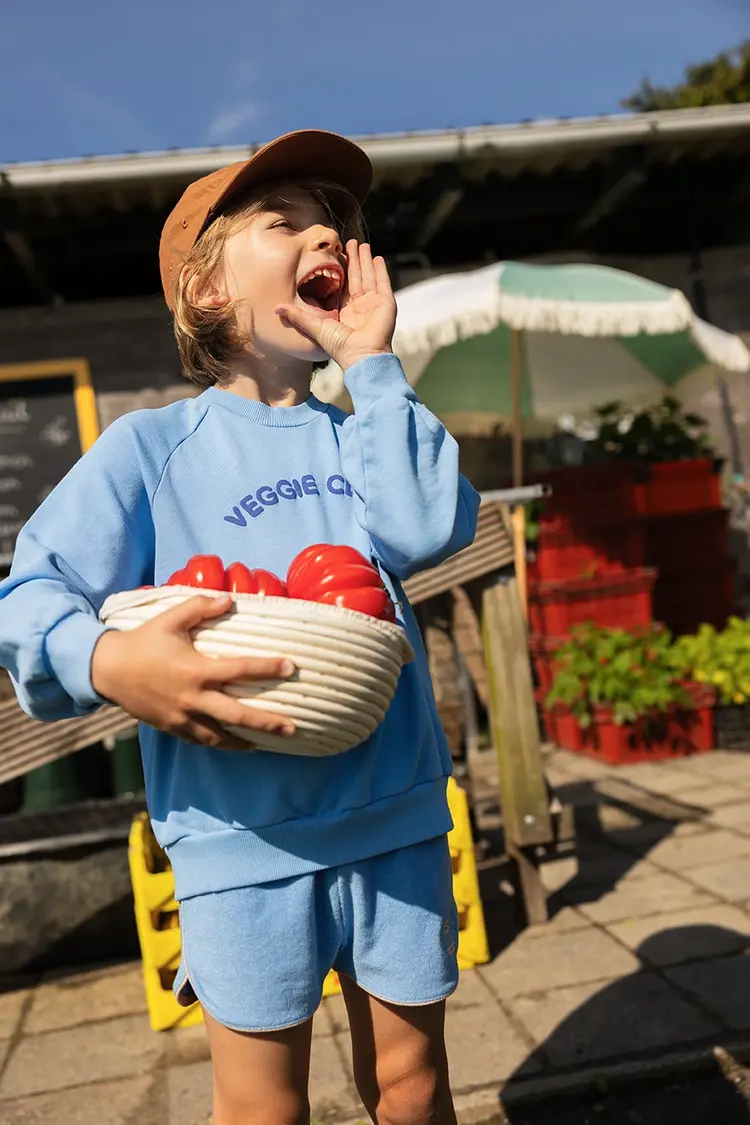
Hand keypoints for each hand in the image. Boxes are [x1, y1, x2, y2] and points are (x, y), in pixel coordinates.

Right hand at [91, 593, 295, 750]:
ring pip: (219, 736)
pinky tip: (234, 745)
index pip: (240, 669)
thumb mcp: (170, 618)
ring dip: (244, 741)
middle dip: (266, 722)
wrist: (107, 669)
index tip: (290, 667)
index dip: (266, 668)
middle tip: (291, 727)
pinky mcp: (171, 727)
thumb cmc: (142, 641)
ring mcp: (182, 717)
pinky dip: (219, 744)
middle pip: (236, 714)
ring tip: (266, 743)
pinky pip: (200, 740)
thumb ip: (201, 607)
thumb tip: (229, 599)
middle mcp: (192, 697)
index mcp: (196, 669)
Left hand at [276, 241, 396, 370]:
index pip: (343, 284)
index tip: (336, 254)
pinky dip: (381, 270)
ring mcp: (374, 304)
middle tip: (349, 242)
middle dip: (354, 260)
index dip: (340, 269)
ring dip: (366, 260)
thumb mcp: (314, 327)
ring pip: (370, 276)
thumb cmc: (338, 346)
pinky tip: (378, 258)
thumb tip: (276, 308)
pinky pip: (383, 283)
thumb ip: (297, 316)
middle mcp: (360, 306)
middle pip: (357, 277)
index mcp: (345, 310)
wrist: (361, 357)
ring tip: (362, 245)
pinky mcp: (386, 304)